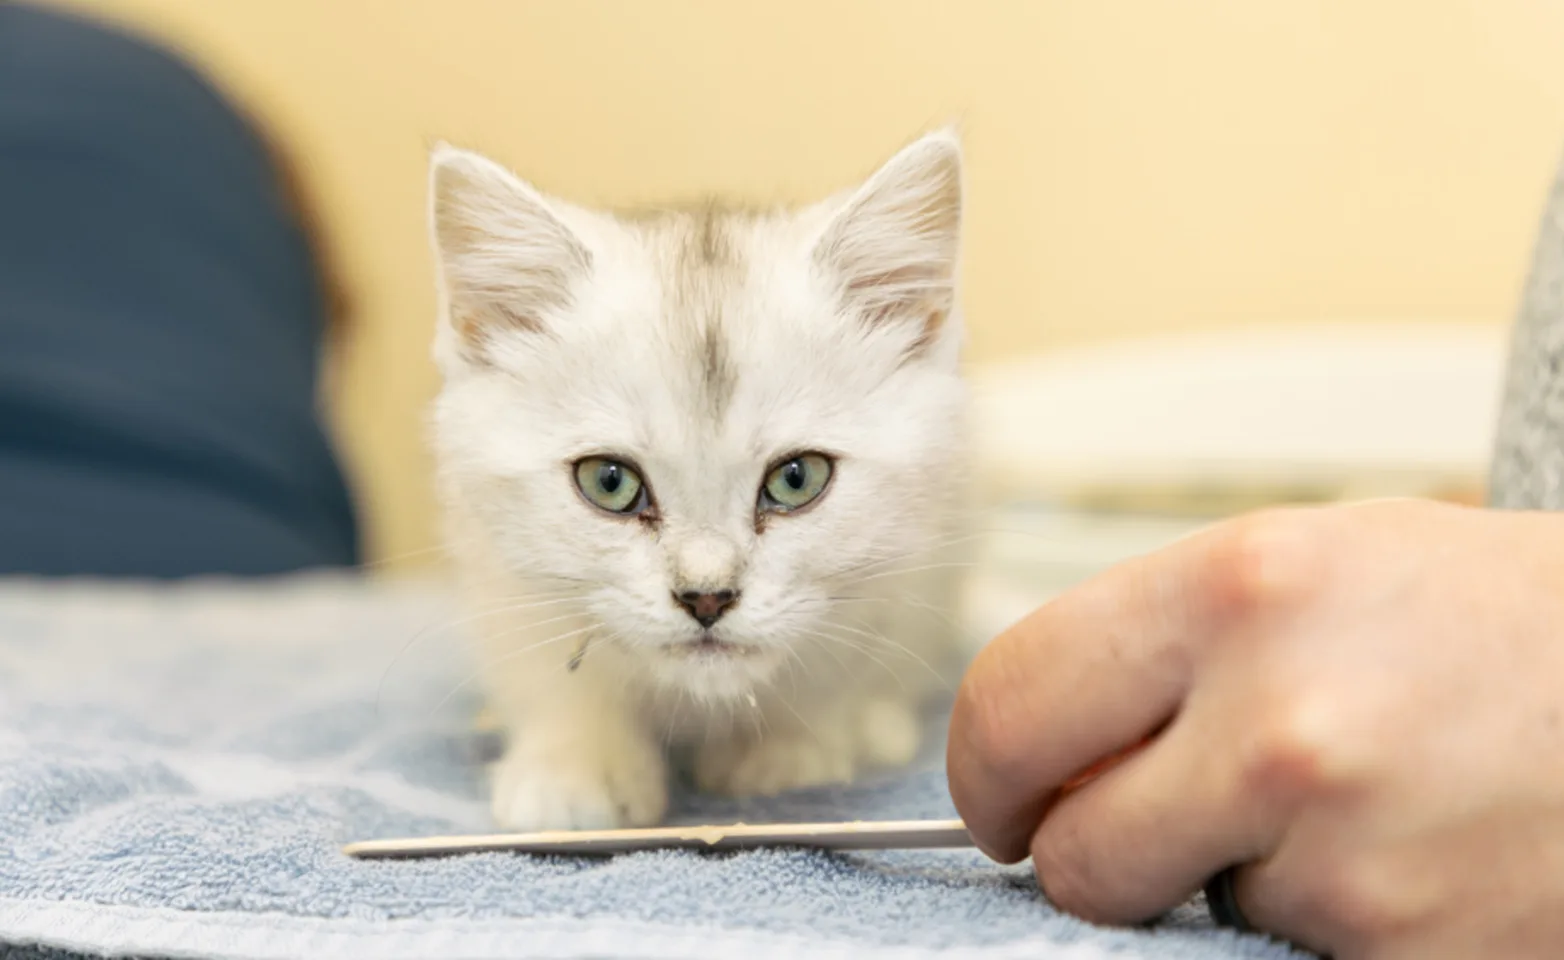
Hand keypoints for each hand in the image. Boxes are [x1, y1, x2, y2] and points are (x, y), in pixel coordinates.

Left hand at [948, 499, 1563, 957]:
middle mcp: (1280, 723)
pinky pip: (1284, 956)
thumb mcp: (1311, 567)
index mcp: (1234, 588)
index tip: (1005, 797)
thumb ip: (1158, 647)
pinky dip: (1320, 925)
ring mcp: (1350, 857)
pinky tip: (1399, 857)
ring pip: (1179, 914)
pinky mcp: (1409, 954)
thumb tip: (1038, 746)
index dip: (987, 771)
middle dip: (1082, 849)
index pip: (1008, 706)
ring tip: (1334, 810)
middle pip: (1070, 849)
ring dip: (1222, 881)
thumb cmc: (1487, 618)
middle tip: (1125, 830)